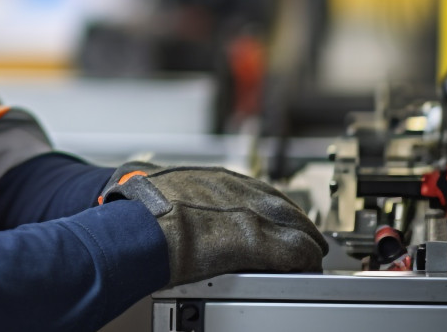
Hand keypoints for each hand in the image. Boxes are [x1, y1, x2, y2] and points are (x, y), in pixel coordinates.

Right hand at [101, 161, 326, 285]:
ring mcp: (250, 213)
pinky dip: (304, 260)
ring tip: (307, 258)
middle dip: (296, 226)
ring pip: (298, 226)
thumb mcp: (160, 185)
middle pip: (286, 207)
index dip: (273, 211)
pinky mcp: (256, 240)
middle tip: (302, 242)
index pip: (262, 191)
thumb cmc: (141, 209)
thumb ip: (173, 189)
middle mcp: (239, 190)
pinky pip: (298, 250)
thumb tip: (155, 192)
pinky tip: (304, 267)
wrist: (139, 224)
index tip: (275, 223)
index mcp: (217, 178)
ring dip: (304, 243)